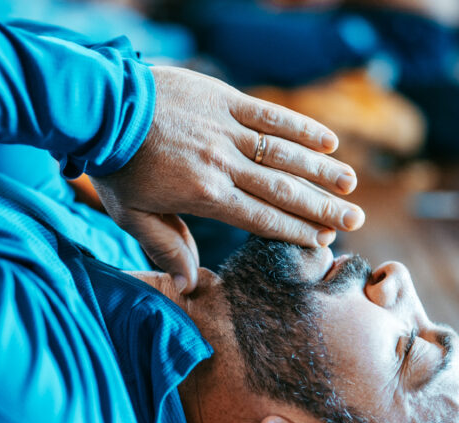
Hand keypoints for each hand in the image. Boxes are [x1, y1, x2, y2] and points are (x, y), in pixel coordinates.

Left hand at [92, 66, 363, 293]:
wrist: (103, 108)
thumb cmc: (117, 166)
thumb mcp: (133, 216)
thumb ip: (166, 248)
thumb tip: (190, 286)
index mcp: (205, 196)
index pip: (261, 219)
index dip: (295, 231)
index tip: (324, 242)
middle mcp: (224, 165)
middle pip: (283, 191)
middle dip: (321, 209)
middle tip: (355, 222)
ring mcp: (227, 130)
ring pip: (284, 154)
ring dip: (321, 170)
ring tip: (350, 186)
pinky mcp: (225, 99)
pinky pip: (271, 115)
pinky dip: (301, 128)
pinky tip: (328, 140)